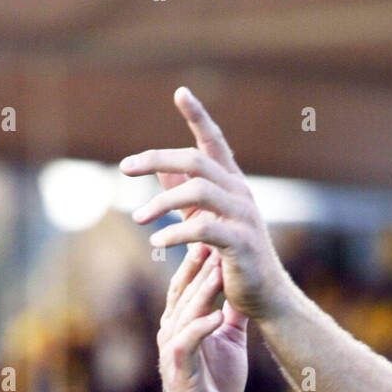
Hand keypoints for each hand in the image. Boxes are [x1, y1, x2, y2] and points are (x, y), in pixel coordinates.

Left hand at [121, 86, 289, 321]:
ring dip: (162, 204)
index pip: (214, 142)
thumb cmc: (235, 260)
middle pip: (195, 161)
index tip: (180, 93)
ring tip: (137, 218)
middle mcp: (240, 194)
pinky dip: (177, 234)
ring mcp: (244, 217)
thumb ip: (185, 195)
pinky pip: (204, 229)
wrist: (266, 298)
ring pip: (198, 191)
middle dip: (157, 159)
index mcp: (233, 185)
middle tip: (124, 168)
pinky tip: (158, 242)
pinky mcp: (241, 243)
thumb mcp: (207, 222)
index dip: (199, 116)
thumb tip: (159, 169)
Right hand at [157, 242, 247, 391]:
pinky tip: (219, 315)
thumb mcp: (229, 345)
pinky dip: (202, 328)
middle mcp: (172, 331)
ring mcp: (173, 351)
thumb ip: (233, 317)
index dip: (200, 254)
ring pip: (185, 311)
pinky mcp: (180, 371)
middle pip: (183, 288)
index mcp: (183, 322)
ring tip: (220, 268)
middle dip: (199, 261)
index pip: (188, 281)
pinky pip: (188, 343)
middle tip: (213, 233)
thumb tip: (246, 290)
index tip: (216, 227)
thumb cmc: (214, 389)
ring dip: (203, 290)